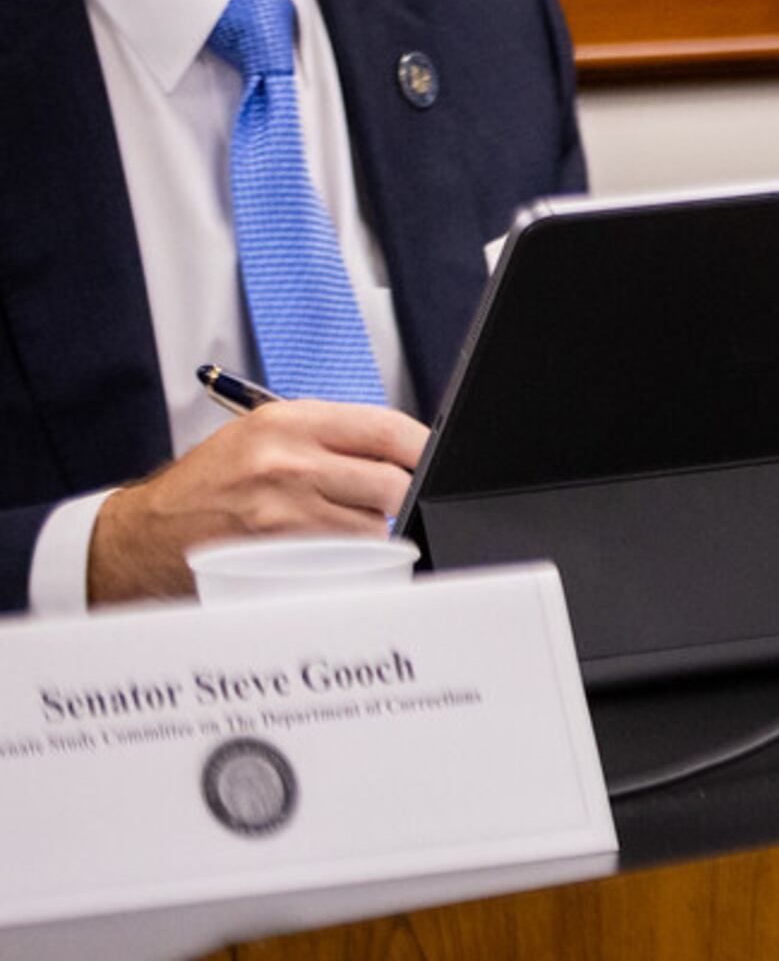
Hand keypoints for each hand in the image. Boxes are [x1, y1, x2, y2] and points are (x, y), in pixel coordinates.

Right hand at [86, 402, 426, 603]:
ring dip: (374, 530)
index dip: (423, 447)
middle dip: (404, 495)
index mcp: (289, 422)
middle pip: (393, 481)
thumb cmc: (207, 485)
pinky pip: (345, 560)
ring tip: (342, 526)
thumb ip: (328, 436)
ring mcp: (283, 512)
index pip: (388, 428)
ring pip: (375, 525)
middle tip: (393, 501)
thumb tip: (401, 448)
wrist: (142, 535)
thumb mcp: (261, 436)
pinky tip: (325, 551)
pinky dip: (350, 560)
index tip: (431, 459)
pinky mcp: (276, 556)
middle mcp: (287, 462)